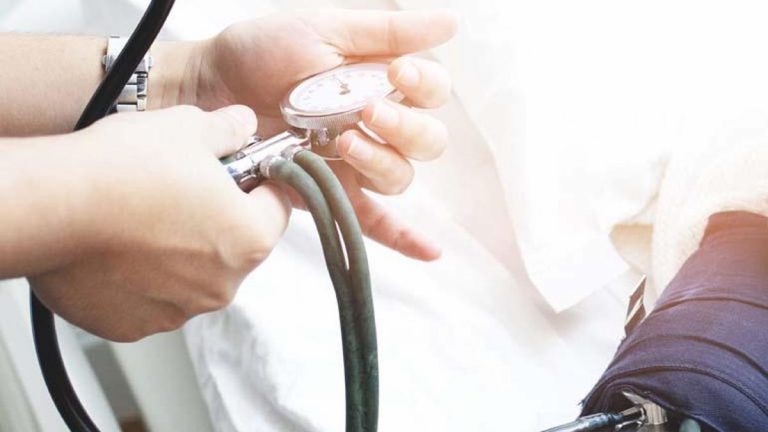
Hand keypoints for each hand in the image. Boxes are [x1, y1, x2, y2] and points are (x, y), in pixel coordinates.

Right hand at [28, 106, 289, 341]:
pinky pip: (155, 297)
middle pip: (237, 246)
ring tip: (144, 217)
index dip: (261, 184)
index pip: (278, 208)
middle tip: (184, 190)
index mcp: (249, 238)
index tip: (243, 172)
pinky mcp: (136, 324)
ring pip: (195, 274)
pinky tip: (121, 247)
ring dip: (181, 251)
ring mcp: (178, 309)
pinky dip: (145, 277)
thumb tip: (243, 124)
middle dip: (219, 218)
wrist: (50, 207)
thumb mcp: (188, 128)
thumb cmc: (122, 170)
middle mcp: (221, 284)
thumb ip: (229, 130)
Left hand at [181, 10, 456, 259]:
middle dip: (404, 128)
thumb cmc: (261, 53)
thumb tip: (450, 24)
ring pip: (399, 176)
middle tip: (367, 112)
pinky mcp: (332, 192)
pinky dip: (405, 239)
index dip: (424, 86)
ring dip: (382, 162)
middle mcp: (375, 126)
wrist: (210, 88)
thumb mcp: (325, 29)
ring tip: (344, 144)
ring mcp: (355, 163)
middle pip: (426, 142)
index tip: (397, 74)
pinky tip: (429, 251)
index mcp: (381, 84)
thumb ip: (387, 32)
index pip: (432, 93)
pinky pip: (375, 223)